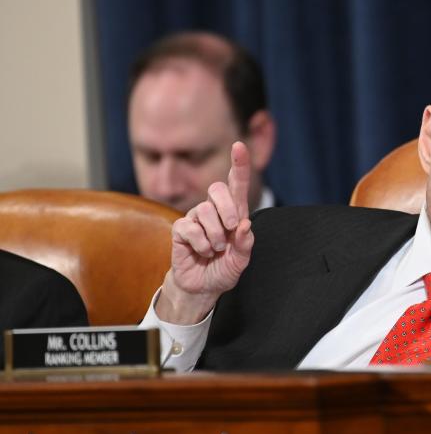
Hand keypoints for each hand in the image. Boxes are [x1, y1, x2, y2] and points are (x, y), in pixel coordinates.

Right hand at [157, 142, 254, 323]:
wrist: (203, 287)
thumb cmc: (224, 269)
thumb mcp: (241, 261)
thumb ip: (246, 244)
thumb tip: (244, 225)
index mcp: (234, 212)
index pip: (236, 184)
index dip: (238, 164)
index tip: (238, 146)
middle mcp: (214, 210)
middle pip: (217, 188)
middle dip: (227, 208)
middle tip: (232, 228)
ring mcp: (195, 217)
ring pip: (204, 210)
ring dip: (215, 235)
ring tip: (217, 249)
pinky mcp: (181, 229)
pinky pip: (190, 228)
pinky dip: (202, 244)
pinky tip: (203, 252)